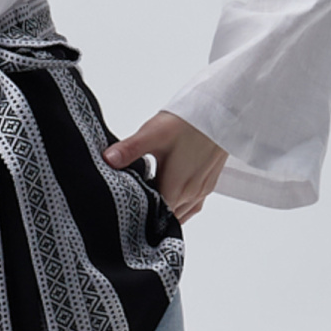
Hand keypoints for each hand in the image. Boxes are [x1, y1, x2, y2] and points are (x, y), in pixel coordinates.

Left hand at [103, 111, 227, 222]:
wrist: (222, 111)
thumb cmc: (189, 122)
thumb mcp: (153, 134)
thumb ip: (129, 149)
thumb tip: (107, 160)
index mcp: (176, 189)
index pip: (154, 217)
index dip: (138, 217)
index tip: (125, 211)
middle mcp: (191, 196)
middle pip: (167, 218)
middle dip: (150, 216)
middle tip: (132, 206)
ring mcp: (202, 191)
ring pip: (181, 214)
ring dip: (166, 211)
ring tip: (149, 201)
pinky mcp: (209, 184)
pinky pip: (192, 205)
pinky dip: (179, 205)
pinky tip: (170, 193)